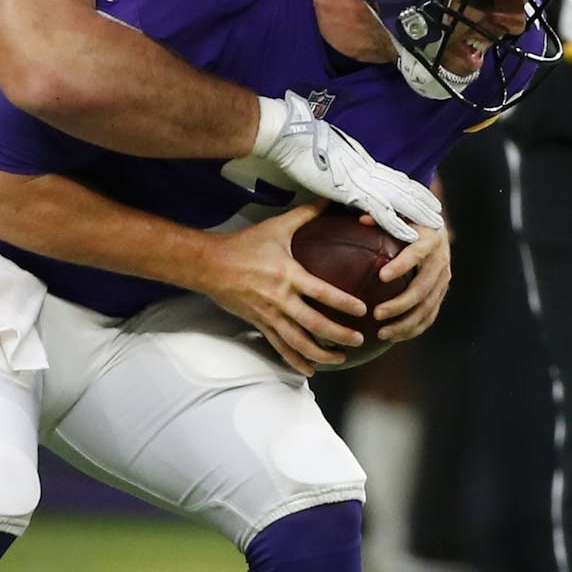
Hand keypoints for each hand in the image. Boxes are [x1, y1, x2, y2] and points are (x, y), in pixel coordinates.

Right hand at [197, 202, 367, 375]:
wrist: (209, 264)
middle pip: (314, 324)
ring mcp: (269, 315)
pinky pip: (279, 347)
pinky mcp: (259, 323)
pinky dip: (296, 360)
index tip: (363, 310)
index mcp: (287, 275)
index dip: (343, 303)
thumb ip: (305, 215)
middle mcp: (280, 299)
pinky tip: (310, 369)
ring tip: (340, 357)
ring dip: (321, 353)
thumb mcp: (276, 227)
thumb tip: (329, 201)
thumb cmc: (243, 244)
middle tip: (359, 340)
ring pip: (298, 342)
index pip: (322, 292)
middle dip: (339, 335)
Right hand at [254, 90, 442, 241]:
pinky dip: (399, 225)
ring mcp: (361, 180)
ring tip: (436, 224)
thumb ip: (333, 163)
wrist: (290, 136)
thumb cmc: (298, 142)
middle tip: (439, 210)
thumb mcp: (320, 153)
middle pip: (402, 186)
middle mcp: (365, 169)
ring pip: (400, 199)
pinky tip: (411, 235)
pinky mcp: (352, 191)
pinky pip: (382, 212)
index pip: (391, 174)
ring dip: (419, 213)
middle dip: (422, 199)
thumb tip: (332, 167)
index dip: (409, 184)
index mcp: (359, 161)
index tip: (422, 191)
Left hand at [368, 219, 451, 341]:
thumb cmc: (408, 219)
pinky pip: (430, 315)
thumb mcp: (398, 213)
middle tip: (376, 313)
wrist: (435, 227)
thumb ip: (382, 217)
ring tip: (382, 333)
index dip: (401, 265)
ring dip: (406, 323)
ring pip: (428, 307)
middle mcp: (440, 261)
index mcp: (430, 239)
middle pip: (422, 288)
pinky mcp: (441, 293)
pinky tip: (394, 337)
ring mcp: (444, 280)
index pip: (416, 253)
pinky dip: (414, 328)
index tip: (381, 276)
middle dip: (400, 304)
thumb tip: (361, 219)